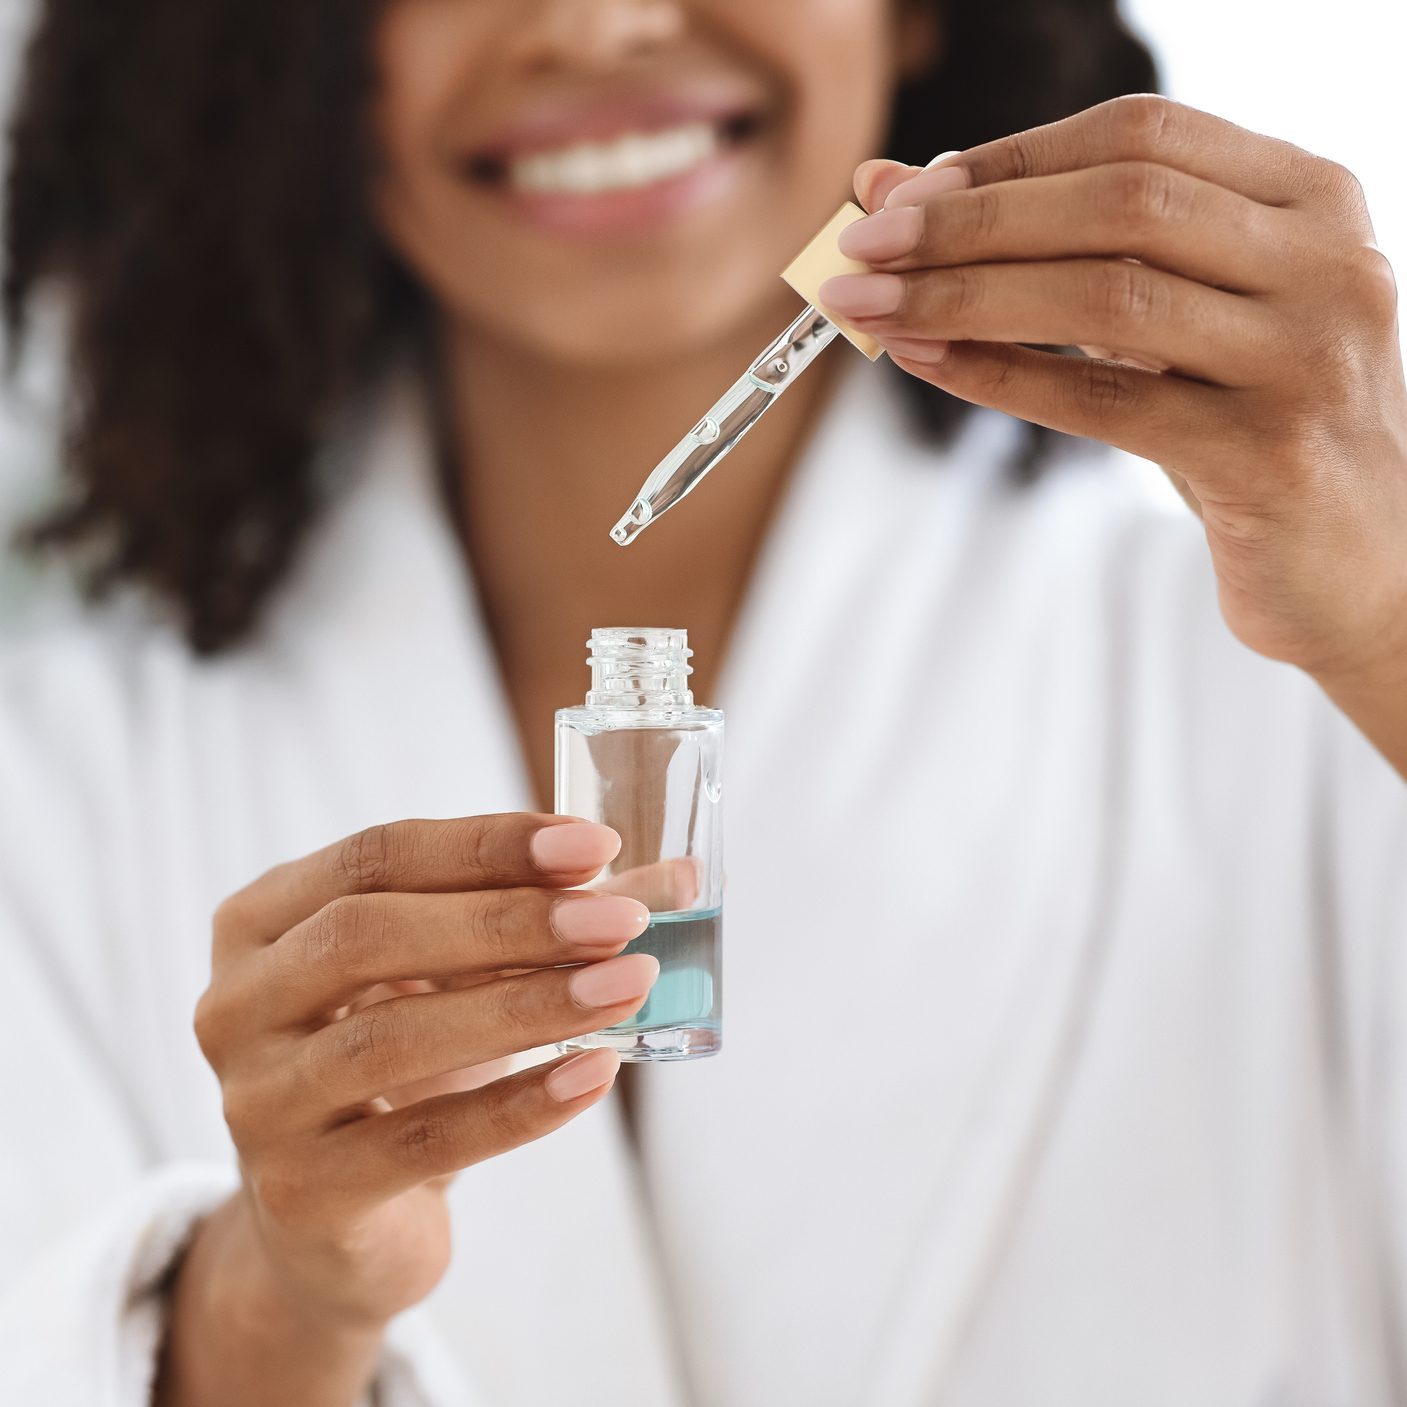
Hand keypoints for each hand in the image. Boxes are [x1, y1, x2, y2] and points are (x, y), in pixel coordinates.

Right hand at [164, 815, 655, 1404]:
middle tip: (621, 918)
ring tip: (628, 986)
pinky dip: (520, 1106)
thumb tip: (677, 877)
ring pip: (393, 1040)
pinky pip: (422, 1142)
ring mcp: (256, 1102)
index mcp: (264, 920)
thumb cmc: (403, 1061)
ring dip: (526, 1006)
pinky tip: (596, 1073)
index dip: (488, 845)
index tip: (595, 844)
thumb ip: (553, 920)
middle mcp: (236, 1003)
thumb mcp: (456, 976)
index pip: (377, 855)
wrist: (335, 1218)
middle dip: (508, 920)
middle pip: (368, 935)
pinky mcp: (301, 1192)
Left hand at [819, 96, 1406, 699]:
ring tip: (870, 308)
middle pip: (1120, 203)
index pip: (1139, 136)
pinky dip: (1002, 378)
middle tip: (860, 248)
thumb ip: (1054, 249)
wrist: (1355, 563)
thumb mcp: (1169, 322)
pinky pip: (1106, 403)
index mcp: (1308, 198)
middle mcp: (1326, 260)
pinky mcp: (1269, 453)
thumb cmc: (1246, 424)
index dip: (1006, 159)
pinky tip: (928, 362)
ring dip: (966, 295)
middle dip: (970, 223)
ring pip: (1110, 295)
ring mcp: (1306, 356)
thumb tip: (894, 190)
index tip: (899, 195)